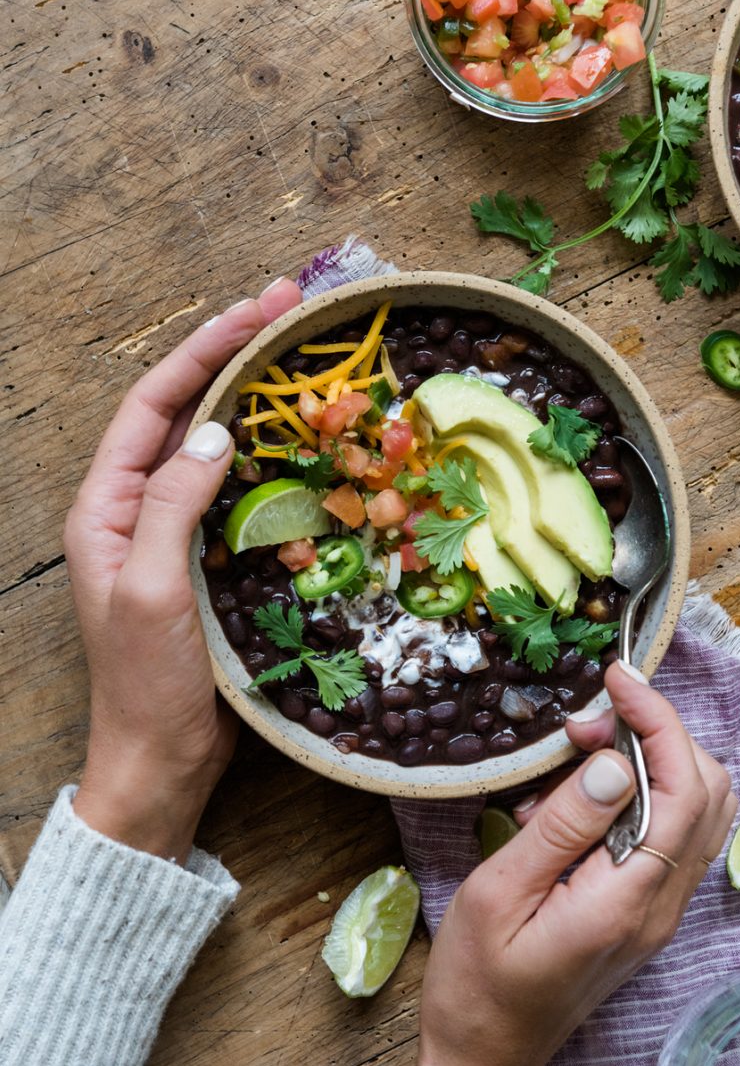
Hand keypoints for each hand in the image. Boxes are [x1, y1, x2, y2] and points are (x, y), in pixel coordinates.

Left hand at [65, 279, 301, 861]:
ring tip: (303, 356)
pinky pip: (243, 491)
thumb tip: (217, 432)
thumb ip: (172, 506)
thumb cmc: (146, 683)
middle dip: (233, 356)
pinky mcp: (212, 555)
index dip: (201, 353)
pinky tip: (306, 438)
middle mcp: (139, 506)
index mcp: (107, 506)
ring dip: (257, 399)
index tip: (252, 312)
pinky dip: (274, 456)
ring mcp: (178, 530)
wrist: (163, 757)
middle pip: (187, 413)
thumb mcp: (149, 589)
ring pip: (218, 446)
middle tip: (288, 309)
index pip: (153, 406)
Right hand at [418, 661, 734, 1065]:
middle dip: (654, 734)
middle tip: (584, 722)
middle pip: (706, 790)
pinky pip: (667, 832)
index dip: (657, 721)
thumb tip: (615, 761)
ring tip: (578, 754)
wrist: (485, 1054)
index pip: (682, 789)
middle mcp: (661, 903)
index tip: (616, 680)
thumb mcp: (500, 892)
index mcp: (627, 900)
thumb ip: (563, 826)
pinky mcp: (643, 910)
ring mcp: (658, 909)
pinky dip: (638, 792)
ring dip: (650, 760)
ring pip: (696, 808)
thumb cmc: (478, 980)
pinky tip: (577, 798)